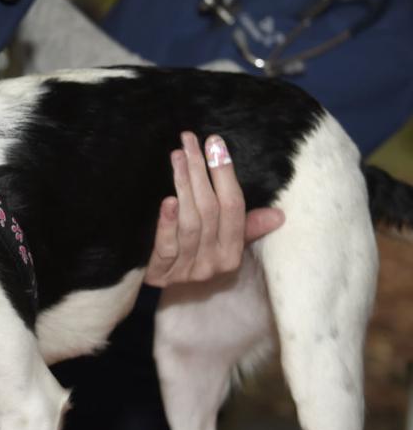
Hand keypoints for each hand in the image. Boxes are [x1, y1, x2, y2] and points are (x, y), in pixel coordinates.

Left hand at [145, 132, 284, 286]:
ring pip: (191, 223)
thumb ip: (245, 227)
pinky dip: (167, 222)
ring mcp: (188, 270)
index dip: (226, 174)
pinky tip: (167, 201)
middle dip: (201, 171)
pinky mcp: (163, 273)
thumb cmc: (190, 257)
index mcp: (232, 254)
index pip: (234, 207)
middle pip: (211, 210)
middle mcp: (213, 263)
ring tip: (177, 157)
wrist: (151, 288)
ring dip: (184, 186)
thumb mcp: (220, 244)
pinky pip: (167, 246)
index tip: (215, 143)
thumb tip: (278, 214)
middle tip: (190, 141)